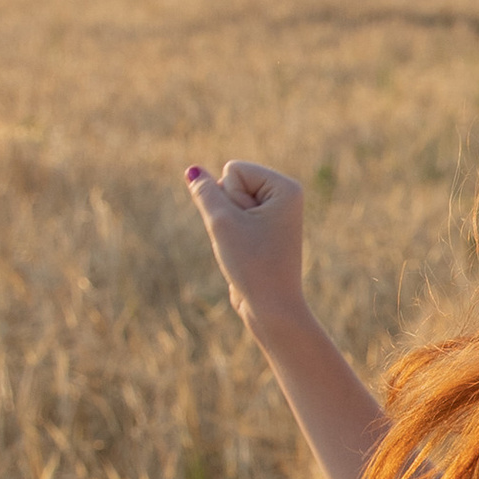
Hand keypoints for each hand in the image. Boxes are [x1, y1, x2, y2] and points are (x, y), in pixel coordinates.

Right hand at [185, 160, 309, 339]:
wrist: (271, 308)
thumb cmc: (251, 264)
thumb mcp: (221, 222)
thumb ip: (204, 191)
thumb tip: (193, 170)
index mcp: (286, 187)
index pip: (233, 170)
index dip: (229, 200)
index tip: (248, 228)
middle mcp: (285, 197)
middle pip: (230, 183)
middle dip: (228, 212)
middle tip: (246, 240)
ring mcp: (275, 214)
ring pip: (228, 203)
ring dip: (226, 225)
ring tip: (244, 247)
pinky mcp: (265, 230)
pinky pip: (233, 219)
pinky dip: (230, 235)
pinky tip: (243, 253)